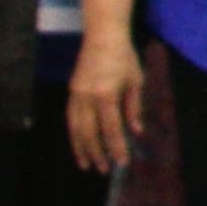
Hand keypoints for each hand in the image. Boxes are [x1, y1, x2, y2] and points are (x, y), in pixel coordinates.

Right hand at [65, 32, 141, 173]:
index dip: (116, 147)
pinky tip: (78, 144)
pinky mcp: (71, 91)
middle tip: (103, 170)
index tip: (122, 162)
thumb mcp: (136, 81)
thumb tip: (135, 132)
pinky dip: (73, 134)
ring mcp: (76, 94)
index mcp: (107, 94)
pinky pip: (70, 118)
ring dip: (80, 148)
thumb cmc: (124, 57)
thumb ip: (134, 107)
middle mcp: (88, 96)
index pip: (111, 128)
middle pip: (89, 132)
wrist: (102, 35)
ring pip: (75, 128)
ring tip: (85, 165)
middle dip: (96, 153)